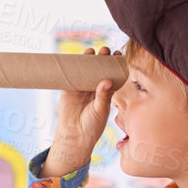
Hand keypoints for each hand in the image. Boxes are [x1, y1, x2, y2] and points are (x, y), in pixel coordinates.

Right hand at [44, 46, 117, 176]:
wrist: (75, 136)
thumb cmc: (92, 125)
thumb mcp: (101, 110)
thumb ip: (103, 95)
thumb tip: (107, 80)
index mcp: (106, 92)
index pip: (112, 74)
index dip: (115, 64)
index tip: (119, 55)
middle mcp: (94, 87)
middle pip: (99, 68)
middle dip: (103, 58)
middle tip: (105, 51)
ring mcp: (82, 87)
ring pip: (86, 69)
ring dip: (89, 59)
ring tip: (92, 51)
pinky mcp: (69, 88)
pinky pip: (71, 74)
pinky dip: (74, 66)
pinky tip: (78, 57)